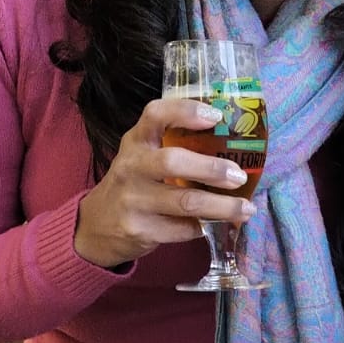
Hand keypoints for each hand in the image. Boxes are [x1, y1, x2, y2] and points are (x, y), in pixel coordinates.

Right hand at [73, 98, 257, 269]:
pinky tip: (216, 224)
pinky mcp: (140, 231)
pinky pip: (184, 229)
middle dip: (212, 168)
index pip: (155, 115)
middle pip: (173, 162)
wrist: (97, 226)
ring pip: (186, 202)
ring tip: (246, 208)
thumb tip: (233, 146)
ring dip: (223, 206)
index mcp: (136, 142)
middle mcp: (131, 167)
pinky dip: (205, 226)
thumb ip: (174, 146)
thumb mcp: (142, 157)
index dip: (185, 112)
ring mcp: (133, 200)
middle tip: (239, 176)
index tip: (216, 116)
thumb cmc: (134, 184)